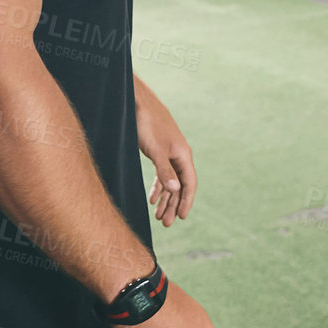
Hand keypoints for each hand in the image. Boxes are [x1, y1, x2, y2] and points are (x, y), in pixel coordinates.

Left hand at [135, 80, 195, 226]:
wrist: (137, 103)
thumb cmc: (148, 124)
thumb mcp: (156, 150)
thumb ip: (165, 171)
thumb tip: (175, 191)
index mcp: (183, 155)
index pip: (189, 183)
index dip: (186, 201)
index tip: (180, 218)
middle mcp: (179, 155)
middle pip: (180, 185)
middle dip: (174, 205)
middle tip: (165, 224)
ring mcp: (169, 153)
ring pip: (171, 181)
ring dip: (165, 199)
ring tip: (158, 216)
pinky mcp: (158, 151)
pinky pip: (162, 174)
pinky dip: (158, 187)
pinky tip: (152, 198)